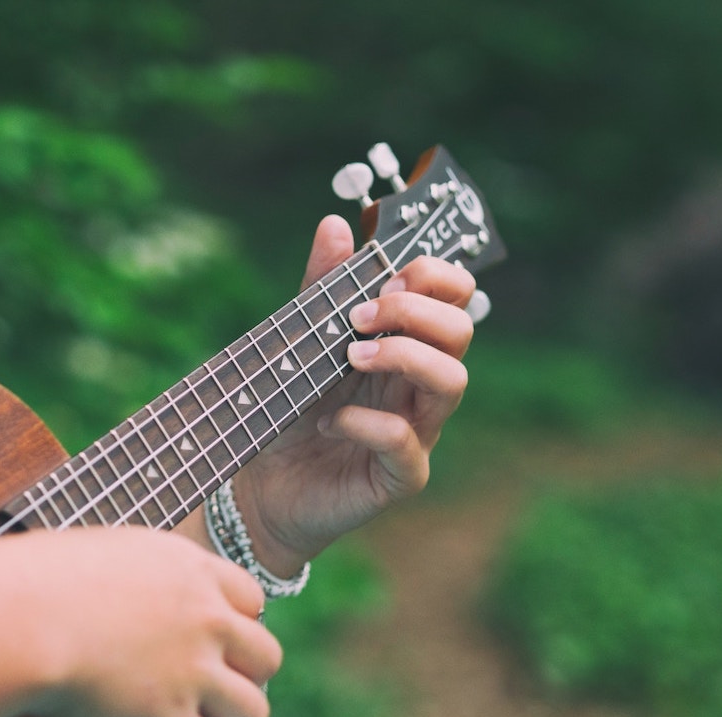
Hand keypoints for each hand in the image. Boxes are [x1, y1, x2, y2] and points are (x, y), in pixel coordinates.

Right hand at [18, 528, 281, 716]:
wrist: (16, 618)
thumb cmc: (30, 582)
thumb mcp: (98, 556)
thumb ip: (128, 577)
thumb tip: (112, 592)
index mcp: (188, 569)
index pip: (249, 598)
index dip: (236, 628)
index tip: (211, 648)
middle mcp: (204, 617)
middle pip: (266, 656)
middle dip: (244, 680)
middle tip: (210, 698)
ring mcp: (193, 671)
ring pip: (253, 713)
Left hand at [235, 215, 476, 569]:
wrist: (259, 487)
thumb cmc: (286, 412)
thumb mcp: (297, 342)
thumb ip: (320, 289)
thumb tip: (335, 224)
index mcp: (404, 345)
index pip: (454, 298)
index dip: (435, 276)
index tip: (388, 276)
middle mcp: (418, 386)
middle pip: (462, 332)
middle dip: (416, 311)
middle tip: (361, 315)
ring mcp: (417, 432)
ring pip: (452, 383)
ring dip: (404, 356)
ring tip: (351, 356)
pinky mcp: (397, 476)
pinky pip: (406, 443)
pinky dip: (367, 423)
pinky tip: (329, 420)